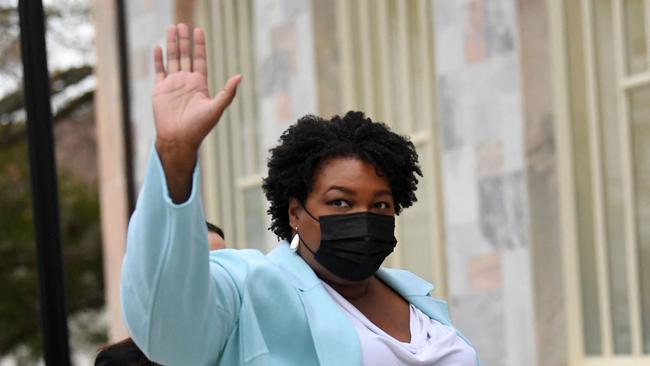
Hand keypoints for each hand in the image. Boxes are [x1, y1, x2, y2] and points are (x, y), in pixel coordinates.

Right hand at [152, 24, 240, 201]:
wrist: (179, 140)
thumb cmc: (199, 127)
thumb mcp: (216, 108)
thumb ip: (227, 92)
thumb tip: (240, 76)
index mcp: (200, 84)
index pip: (200, 60)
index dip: (199, 45)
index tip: (198, 30)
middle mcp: (186, 82)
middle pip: (185, 56)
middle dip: (184, 40)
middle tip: (182, 24)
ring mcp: (172, 85)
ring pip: (172, 59)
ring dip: (171, 44)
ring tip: (171, 28)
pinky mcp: (160, 90)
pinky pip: (159, 71)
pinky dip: (158, 59)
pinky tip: (158, 47)